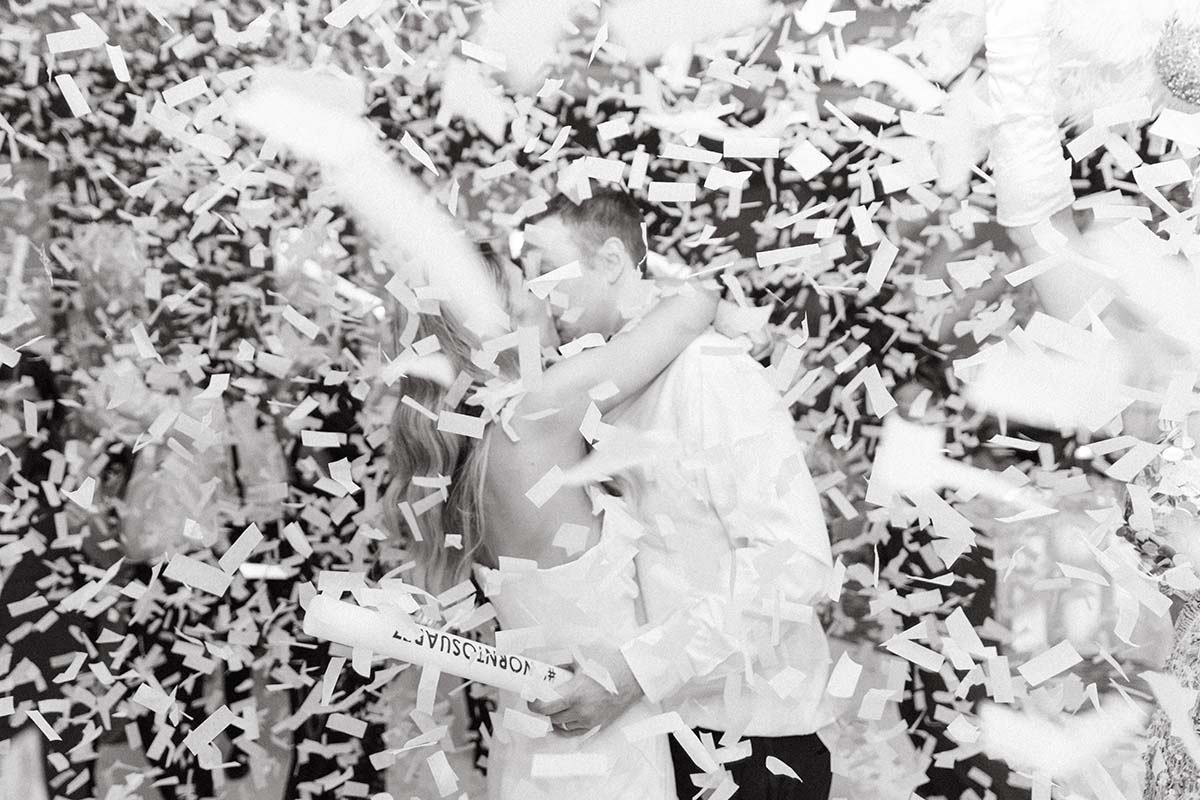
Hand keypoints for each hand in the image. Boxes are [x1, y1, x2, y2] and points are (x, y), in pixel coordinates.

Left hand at [528, 646, 642, 735]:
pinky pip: (575, 732)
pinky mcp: (598, 724)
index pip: (545, 707)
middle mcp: (582, 710)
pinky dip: (566, 727)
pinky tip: (562, 720)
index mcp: (576, 693)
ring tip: (554, 705)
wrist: (633, 674)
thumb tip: (541, 667)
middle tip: (541, 698)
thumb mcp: (580, 656)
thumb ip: (558, 663)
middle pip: (552, 717)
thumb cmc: (609, 663)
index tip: (530, 699)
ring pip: (562, 726)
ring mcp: (591, 720)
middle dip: (544, 708)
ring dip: (555, 717)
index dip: (534, 704)